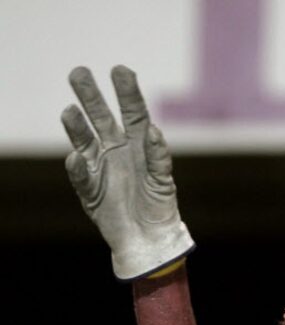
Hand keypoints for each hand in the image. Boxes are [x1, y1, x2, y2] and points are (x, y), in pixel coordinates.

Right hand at [62, 66, 192, 279]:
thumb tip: (154, 131)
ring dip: (76, 125)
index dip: (127, 91)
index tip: (120, 71)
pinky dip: (78, 167)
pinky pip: (81, 174)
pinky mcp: (89, 188)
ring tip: (69, 112)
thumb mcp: (163, 182)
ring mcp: (101, 167)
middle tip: (78, 73)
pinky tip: (76, 157)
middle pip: (101, 117)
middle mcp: (117, 149)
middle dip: (91, 96)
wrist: (148, 241)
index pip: (132, 111)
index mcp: (139, 144)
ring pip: (84, 139)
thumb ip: (159, 158)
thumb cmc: (160, 209)